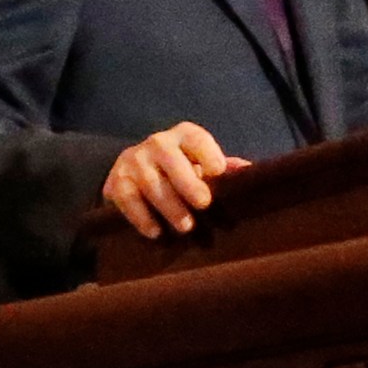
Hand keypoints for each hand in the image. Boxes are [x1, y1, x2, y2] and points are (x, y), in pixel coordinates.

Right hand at [102, 122, 251, 237]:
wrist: (134, 170)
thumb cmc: (181, 169)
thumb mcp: (202, 163)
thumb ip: (224, 167)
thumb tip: (251, 172)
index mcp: (183, 135)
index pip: (196, 138)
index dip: (207, 153)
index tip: (217, 172)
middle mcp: (157, 143)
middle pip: (170, 159)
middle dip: (187, 181)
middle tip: (203, 203)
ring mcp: (134, 161)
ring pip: (150, 182)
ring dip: (169, 206)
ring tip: (185, 227)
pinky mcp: (116, 181)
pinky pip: (128, 200)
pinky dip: (141, 217)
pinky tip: (156, 232)